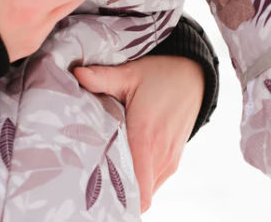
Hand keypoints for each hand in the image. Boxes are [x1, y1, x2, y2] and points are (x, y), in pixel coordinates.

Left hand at [74, 55, 204, 212]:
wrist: (193, 75)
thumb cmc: (160, 75)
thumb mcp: (130, 74)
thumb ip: (103, 77)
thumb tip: (77, 73)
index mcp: (146, 138)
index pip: (138, 192)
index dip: (117, 198)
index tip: (95, 190)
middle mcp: (160, 155)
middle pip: (136, 194)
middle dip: (115, 190)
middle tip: (91, 175)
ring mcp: (169, 160)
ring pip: (145, 190)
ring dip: (128, 184)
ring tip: (106, 167)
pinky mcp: (173, 160)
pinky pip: (153, 181)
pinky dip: (139, 178)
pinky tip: (123, 161)